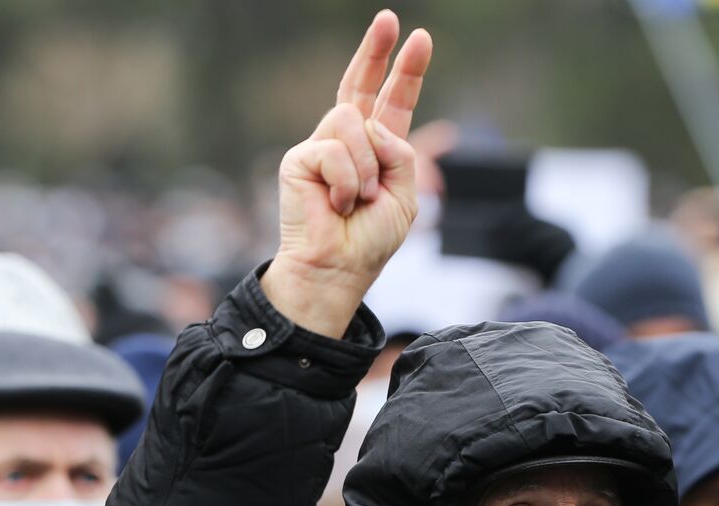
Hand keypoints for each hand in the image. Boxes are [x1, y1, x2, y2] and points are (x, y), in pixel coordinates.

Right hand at [261, 10, 432, 336]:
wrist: (338, 268)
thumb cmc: (369, 241)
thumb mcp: (405, 196)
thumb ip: (401, 154)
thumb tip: (371, 123)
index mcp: (376, 150)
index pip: (391, 102)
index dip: (405, 72)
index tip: (418, 39)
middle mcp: (347, 142)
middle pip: (361, 86)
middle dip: (377, 52)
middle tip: (390, 20)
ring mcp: (321, 146)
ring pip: (355, 123)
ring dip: (367, 167)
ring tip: (358, 200)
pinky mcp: (300, 157)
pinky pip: (336, 149)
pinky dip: (348, 181)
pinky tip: (338, 204)